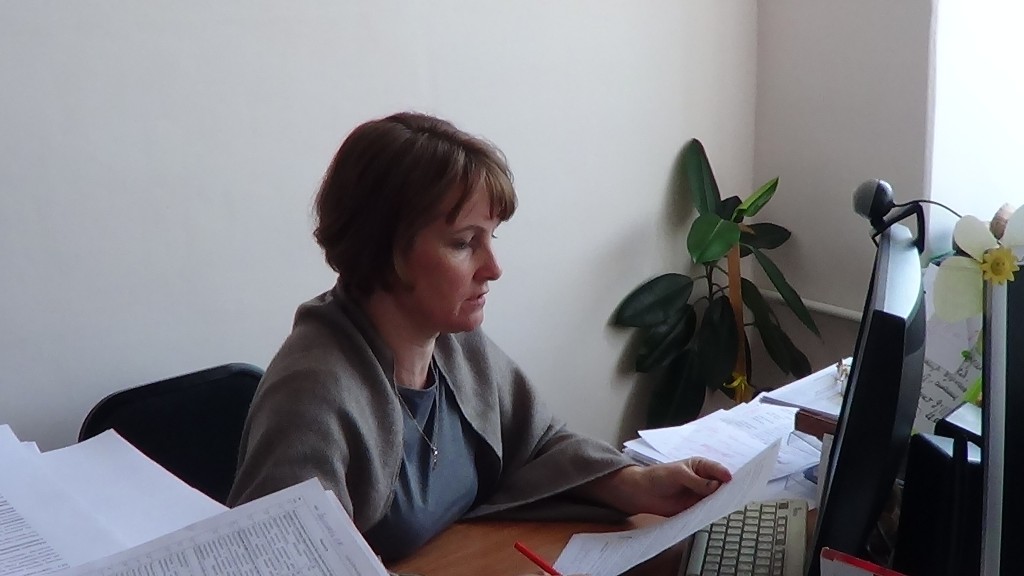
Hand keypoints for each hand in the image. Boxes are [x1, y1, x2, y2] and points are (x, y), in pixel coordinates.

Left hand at [577, 458, 731, 516]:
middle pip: (720, 485)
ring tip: (729, 506)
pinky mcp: (694, 508)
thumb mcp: (678, 474)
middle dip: (728, 489)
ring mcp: (699, 494)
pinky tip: (717, 514)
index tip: (733, 481)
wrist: (641, 492)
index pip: (717, 469)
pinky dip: (712, 512)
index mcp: (700, 466)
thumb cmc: (658, 476)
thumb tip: (715, 486)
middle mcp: (703, 480)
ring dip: (721, 502)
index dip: (726, 475)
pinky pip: (706, 509)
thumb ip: (696, 481)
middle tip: (736, 495)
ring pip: (715, 498)